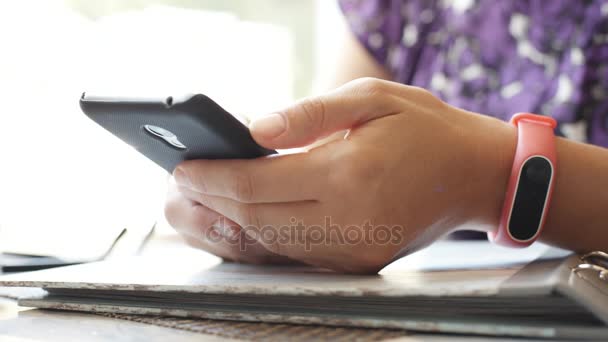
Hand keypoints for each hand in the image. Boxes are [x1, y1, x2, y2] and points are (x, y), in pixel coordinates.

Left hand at [168, 78, 514, 272]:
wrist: (474, 174)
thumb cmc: (423, 128)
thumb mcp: (371, 99)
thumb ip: (308, 115)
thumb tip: (253, 128)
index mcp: (350, 173)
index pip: (257, 184)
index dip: (212, 177)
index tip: (181, 167)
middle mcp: (350, 221)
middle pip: (254, 219)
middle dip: (207, 203)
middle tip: (174, 187)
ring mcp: (353, 250)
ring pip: (268, 245)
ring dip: (223, 226)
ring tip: (190, 207)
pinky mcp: (357, 263)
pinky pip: (292, 256)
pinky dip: (256, 240)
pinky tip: (233, 224)